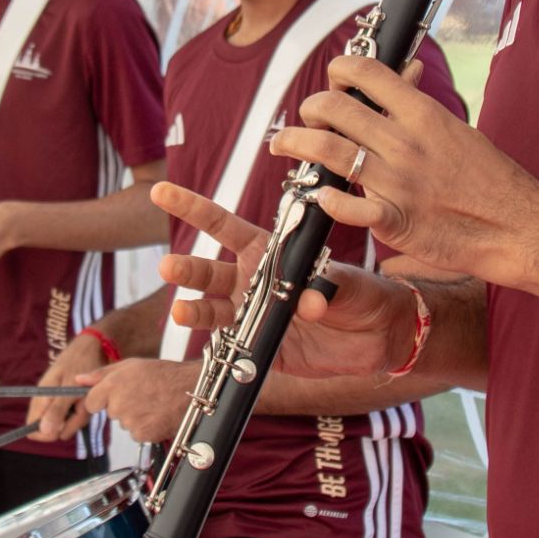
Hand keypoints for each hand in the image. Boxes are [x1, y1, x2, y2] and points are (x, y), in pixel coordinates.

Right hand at [28, 334, 111, 441]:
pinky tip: (88, 397)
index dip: (48, 434)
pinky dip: (84, 410)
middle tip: (81, 405)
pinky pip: (74, 416)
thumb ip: (57, 410)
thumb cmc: (80, 363)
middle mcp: (46, 403)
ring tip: (86, 397)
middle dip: (70, 424)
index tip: (65, 425)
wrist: (93, 346)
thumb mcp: (71, 388)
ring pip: (66, 424)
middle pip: (53, 430)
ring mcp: (57, 402)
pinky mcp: (67, 402)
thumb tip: (43, 432)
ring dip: (80, 416)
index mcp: (41, 399)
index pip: (33, 430)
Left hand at [77, 359, 197, 445]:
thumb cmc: (162, 374)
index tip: (110, 397)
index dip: (99, 400)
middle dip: (121, 405)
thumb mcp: (130, 365)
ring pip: (124, 423)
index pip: (90, 403)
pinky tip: (156, 414)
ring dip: (134, 416)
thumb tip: (79, 379)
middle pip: (110, 412)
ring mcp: (130, 422)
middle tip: (141, 394)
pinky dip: (144, 427)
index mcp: (112, 386)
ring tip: (152, 403)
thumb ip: (100, 374)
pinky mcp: (142, 435)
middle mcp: (118, 405)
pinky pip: (136, 433)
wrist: (189, 389)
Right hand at [152, 181, 415, 380]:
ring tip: (179, 312)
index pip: (222, 225)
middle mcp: (251, 279)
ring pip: (211, 309)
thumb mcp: (349, 282)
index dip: (191, 206)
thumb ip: (329, 287)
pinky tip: (203, 344)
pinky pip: (229, 344)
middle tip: (168, 267)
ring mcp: (251, 313)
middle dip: (186, 269)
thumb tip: (310, 301)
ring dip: (193, 310)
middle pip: (207, 271)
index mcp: (267, 250)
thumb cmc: (364, 294)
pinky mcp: (258, 346)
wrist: (378, 338)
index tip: (160, 192)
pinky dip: (216, 344)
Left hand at [270, 54, 538, 284]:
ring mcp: (397, 182)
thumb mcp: (457, 129)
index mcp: (422, 114)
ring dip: (295, 143)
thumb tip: (405, 72)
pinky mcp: (394, 221)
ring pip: (327, 151)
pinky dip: (326, 200)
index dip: (340, 70)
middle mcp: (405, 142)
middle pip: (335, 108)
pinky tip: (320, 196)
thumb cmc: (490, 178)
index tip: (334, 79)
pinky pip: (344, 206)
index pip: (366, 72)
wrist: (518, 226)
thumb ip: (420, 106)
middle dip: (310, 108)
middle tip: (306, 117)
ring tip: (283, 144)